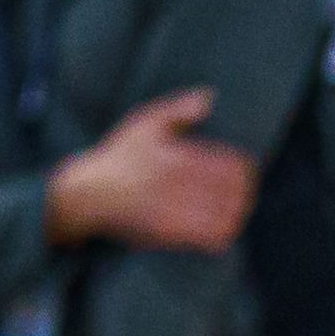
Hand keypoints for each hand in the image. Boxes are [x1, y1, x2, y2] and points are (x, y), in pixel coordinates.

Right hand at [48, 91, 253, 254]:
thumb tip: (208, 97)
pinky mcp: (172, 234)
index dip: (245, 167)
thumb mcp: (143, 123)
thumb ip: (177, 109)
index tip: (246, 168)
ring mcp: (176, 211)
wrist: (88, 194)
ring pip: (228, 216)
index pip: (232, 165)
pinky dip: (224, 233)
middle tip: (245, 189)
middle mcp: (179, 185)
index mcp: (178, 157)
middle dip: (245, 191)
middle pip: (234, 193)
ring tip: (237, 208)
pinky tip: (223, 227)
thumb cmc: (117, 156)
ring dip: (237, 212)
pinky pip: (212, 238)